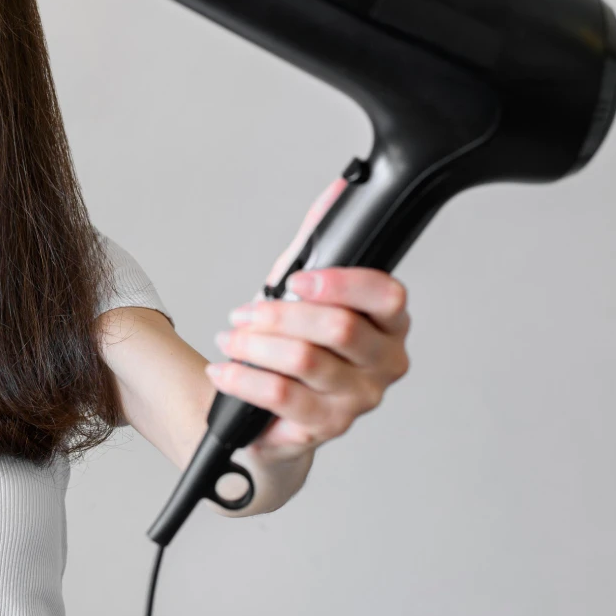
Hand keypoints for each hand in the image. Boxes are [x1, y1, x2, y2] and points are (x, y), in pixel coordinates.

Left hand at [204, 175, 411, 463]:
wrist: (272, 410)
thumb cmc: (296, 342)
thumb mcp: (304, 287)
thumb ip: (320, 239)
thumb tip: (339, 188)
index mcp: (391, 323)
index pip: (386, 295)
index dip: (339, 283)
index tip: (294, 278)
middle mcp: (385, 363)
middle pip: (339, 328)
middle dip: (278, 314)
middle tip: (244, 313)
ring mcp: (359, 400)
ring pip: (305, 360)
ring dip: (255, 344)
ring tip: (230, 337)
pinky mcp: (326, 427)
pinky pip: (282, 397)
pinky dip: (244, 378)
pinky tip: (224, 369)